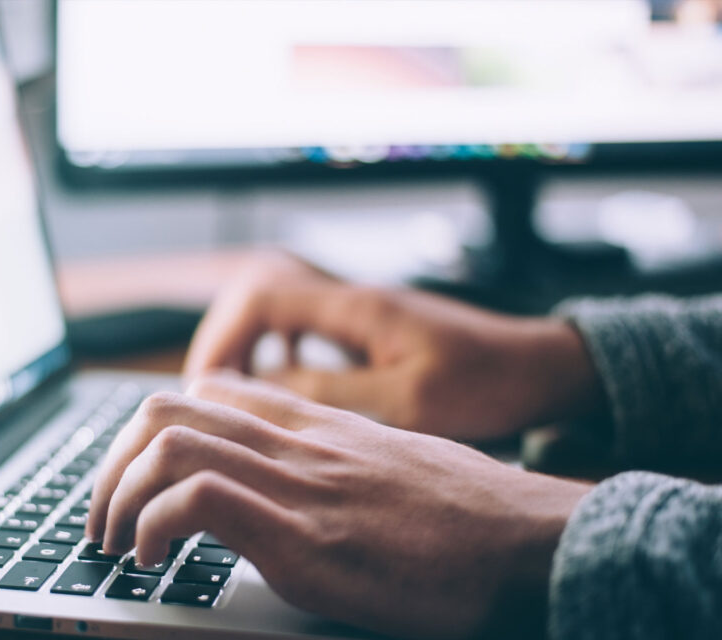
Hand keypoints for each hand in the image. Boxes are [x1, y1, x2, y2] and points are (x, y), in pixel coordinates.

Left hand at [87, 374, 590, 638]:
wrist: (534, 542)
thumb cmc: (471, 515)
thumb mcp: (392, 465)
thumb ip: (335, 461)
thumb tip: (295, 483)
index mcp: (317, 425)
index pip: (209, 391)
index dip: (153, 429)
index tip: (137, 475)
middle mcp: (298, 442)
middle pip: (168, 408)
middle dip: (112, 462)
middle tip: (103, 515)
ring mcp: (299, 484)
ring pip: (168, 443)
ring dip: (117, 494)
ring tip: (114, 541)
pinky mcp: (305, 538)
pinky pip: (198, 500)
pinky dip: (153, 525)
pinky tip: (153, 559)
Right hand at [184, 253, 603, 439]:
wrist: (540, 368)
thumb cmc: (487, 383)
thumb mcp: (408, 401)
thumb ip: (333, 392)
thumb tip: (264, 390)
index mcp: (357, 308)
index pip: (261, 296)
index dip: (222, 336)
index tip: (207, 384)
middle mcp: (351, 300)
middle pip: (257, 296)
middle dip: (224, 341)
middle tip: (210, 392)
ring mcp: (360, 312)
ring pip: (277, 311)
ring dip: (248, 346)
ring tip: (233, 392)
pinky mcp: (369, 330)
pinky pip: (303, 329)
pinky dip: (278, 352)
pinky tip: (281, 386)